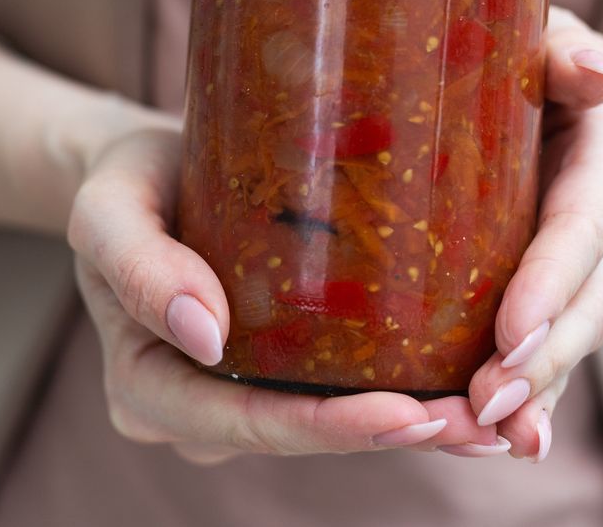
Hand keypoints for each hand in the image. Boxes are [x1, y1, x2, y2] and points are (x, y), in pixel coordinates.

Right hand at [68, 127, 503, 464]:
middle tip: (480, 423)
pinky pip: (337, 390)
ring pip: (326, 422)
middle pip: (297, 436)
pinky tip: (465, 384)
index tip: (407, 413)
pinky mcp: (277, 368)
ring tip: (494, 418)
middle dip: (391, 436)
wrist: (146, 167)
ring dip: (410, 426)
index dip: (326, 428)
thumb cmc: (125, 181)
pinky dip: (401, 393)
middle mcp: (195, 408)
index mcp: (147, 386)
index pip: (241, 421)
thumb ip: (138, 265)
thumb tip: (205, 335)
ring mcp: (238, 394)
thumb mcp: (108, 208)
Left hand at [464, 6, 602, 459]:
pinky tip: (512, 442)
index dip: (551, 277)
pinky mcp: (549, 284)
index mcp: (600, 152)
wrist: (557, 83)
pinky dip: (537, 396)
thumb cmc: (530, 48)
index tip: (510, 331)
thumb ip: (564, 51)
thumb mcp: (546, 32)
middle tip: (489, 401)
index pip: (581, 222)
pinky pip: (551, 345)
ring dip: (538, 388)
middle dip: (542, 356)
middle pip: (586, 298)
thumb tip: (597, 75)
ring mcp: (579, 258)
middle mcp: (598, 214)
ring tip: (490, 432)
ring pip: (573, 334)